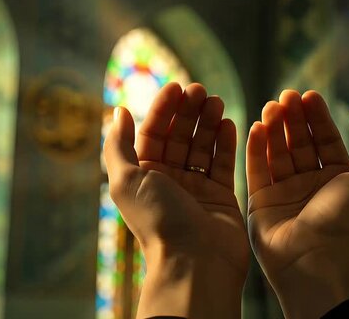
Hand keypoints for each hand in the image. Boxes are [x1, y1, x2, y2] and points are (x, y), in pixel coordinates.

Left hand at [104, 82, 249, 318]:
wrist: (194, 261)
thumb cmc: (157, 220)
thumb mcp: (126, 179)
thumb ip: (118, 144)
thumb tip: (119, 111)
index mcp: (144, 176)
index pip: (153, 133)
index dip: (164, 108)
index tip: (178, 86)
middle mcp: (169, 181)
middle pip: (179, 136)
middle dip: (189, 111)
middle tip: (202, 90)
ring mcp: (197, 188)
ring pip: (203, 146)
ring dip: (208, 122)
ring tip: (216, 101)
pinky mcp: (221, 196)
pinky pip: (223, 163)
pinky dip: (226, 142)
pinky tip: (229, 122)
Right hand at [246, 90, 348, 318]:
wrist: (316, 260)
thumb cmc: (347, 220)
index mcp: (337, 179)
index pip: (325, 140)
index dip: (317, 117)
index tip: (308, 94)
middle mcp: (311, 184)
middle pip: (299, 143)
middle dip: (293, 118)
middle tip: (287, 96)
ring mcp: (285, 193)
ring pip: (277, 153)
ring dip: (274, 128)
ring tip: (271, 107)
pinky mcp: (261, 202)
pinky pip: (256, 170)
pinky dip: (255, 148)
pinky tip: (255, 126)